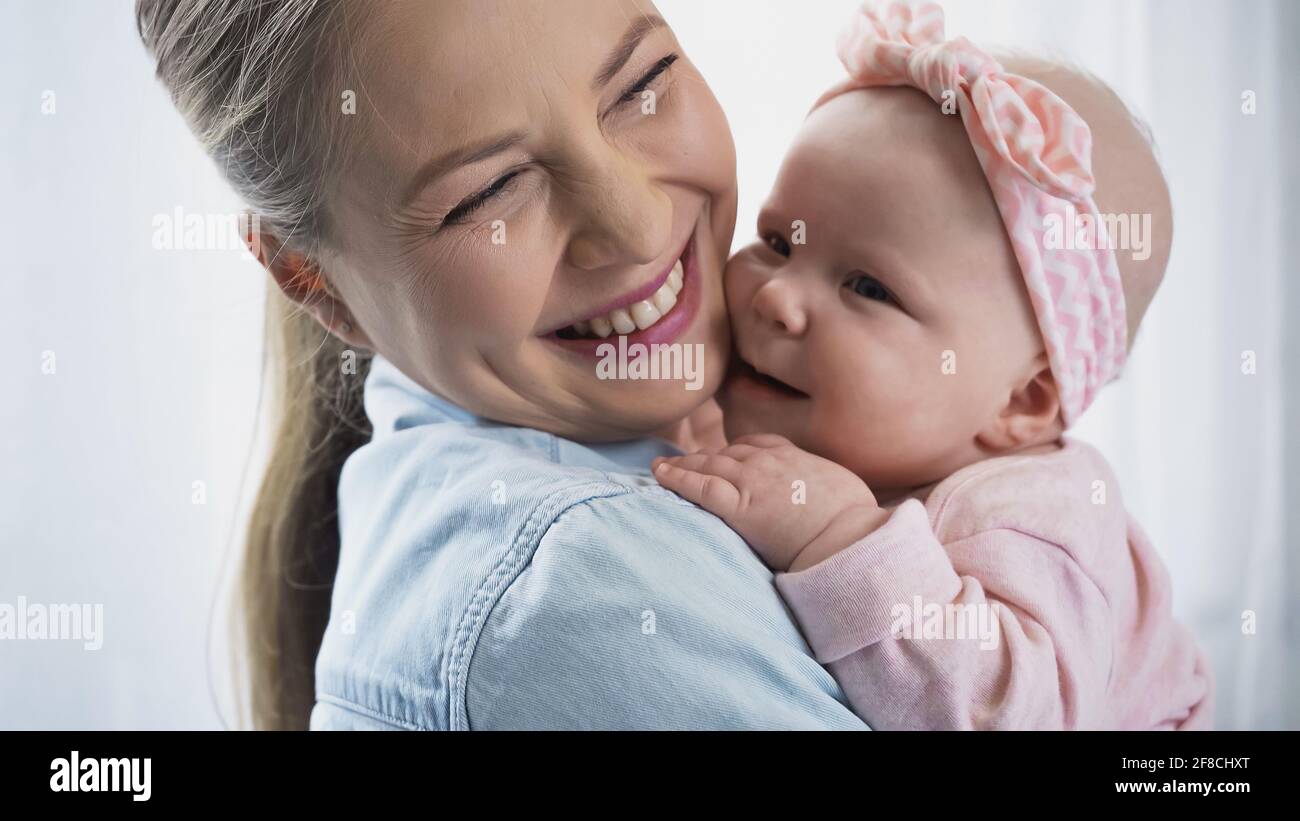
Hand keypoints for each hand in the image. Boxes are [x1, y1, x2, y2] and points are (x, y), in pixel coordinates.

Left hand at [652, 434, 888, 571]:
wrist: (849, 536)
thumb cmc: (856, 519)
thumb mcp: (844, 488)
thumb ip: (825, 484)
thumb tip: (830, 493)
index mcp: (795, 456)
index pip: (757, 444)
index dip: (736, 450)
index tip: (725, 454)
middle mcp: (769, 461)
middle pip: (728, 452)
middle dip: (704, 455)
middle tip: (685, 460)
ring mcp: (751, 481)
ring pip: (709, 464)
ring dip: (685, 464)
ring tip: (664, 467)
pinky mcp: (739, 506)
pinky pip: (700, 486)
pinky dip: (676, 477)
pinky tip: (659, 474)